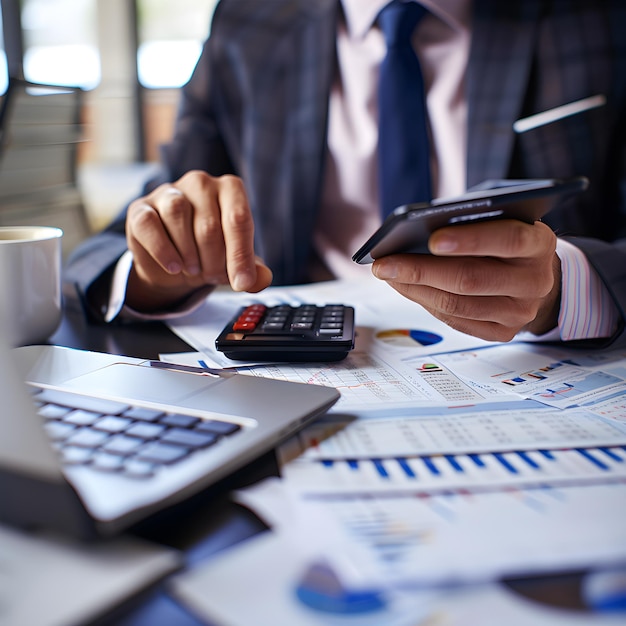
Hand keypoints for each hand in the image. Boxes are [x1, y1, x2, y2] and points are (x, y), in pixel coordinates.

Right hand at [125, 171, 271, 311]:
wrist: (173, 264)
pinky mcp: (141, 207)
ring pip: (178, 214)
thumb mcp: (235, 263)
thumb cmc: (210, 254)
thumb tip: (261, 280)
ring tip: (193, 270)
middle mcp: (201, 182)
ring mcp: (169, 191)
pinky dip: (163, 249)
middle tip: (212, 276)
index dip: (240, 256)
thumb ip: (252, 271)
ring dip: (188, 252)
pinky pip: (150, 224)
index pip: (238, 219)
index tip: (241, 283)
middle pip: (209, 223)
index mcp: (230, 189)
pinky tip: (174, 266)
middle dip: (214, 259)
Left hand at [371, 220, 560, 341]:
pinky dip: (424, 302)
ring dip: (415, 289)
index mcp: (539, 245)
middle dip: (422, 270)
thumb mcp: (504, 220)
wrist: (534, 274)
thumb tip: (418, 231)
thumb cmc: (507, 239)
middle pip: (472, 279)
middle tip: (386, 262)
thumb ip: (475, 221)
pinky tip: (404, 287)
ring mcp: (520, 312)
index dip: (470, 240)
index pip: (508, 240)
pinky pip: (456, 320)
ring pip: (458, 305)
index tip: (432, 239)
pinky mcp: (503, 332)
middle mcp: (535, 281)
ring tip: (387, 274)